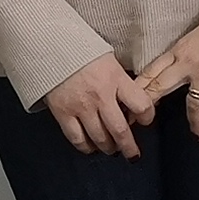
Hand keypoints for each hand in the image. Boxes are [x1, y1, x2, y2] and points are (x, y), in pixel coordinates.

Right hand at [43, 53, 157, 157]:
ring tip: (112, 149)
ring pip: (100, 138)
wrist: (50, 45)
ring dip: (108, 147)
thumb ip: (121, 81)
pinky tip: (90, 147)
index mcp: (116, 79)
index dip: (148, 117)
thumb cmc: (81, 50)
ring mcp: (80, 106)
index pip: (141, 105)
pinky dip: (85, 147)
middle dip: (129, 147)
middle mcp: (100, 96)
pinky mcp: (62, 113)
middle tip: (132, 154)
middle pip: (121, 130)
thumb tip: (132, 99)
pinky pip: (77, 138)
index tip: (147, 120)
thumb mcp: (110, 60)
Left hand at [131, 23, 198, 140]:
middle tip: (138, 123)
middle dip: (148, 106)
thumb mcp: (191, 40)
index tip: (126, 103)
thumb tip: (170, 77)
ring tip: (196, 135)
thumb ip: (180, 58)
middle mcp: (187, 64)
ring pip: (192, 102)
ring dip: (194, 121)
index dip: (137, 89)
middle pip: (161, 87)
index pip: (150, 72)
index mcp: (177, 52)